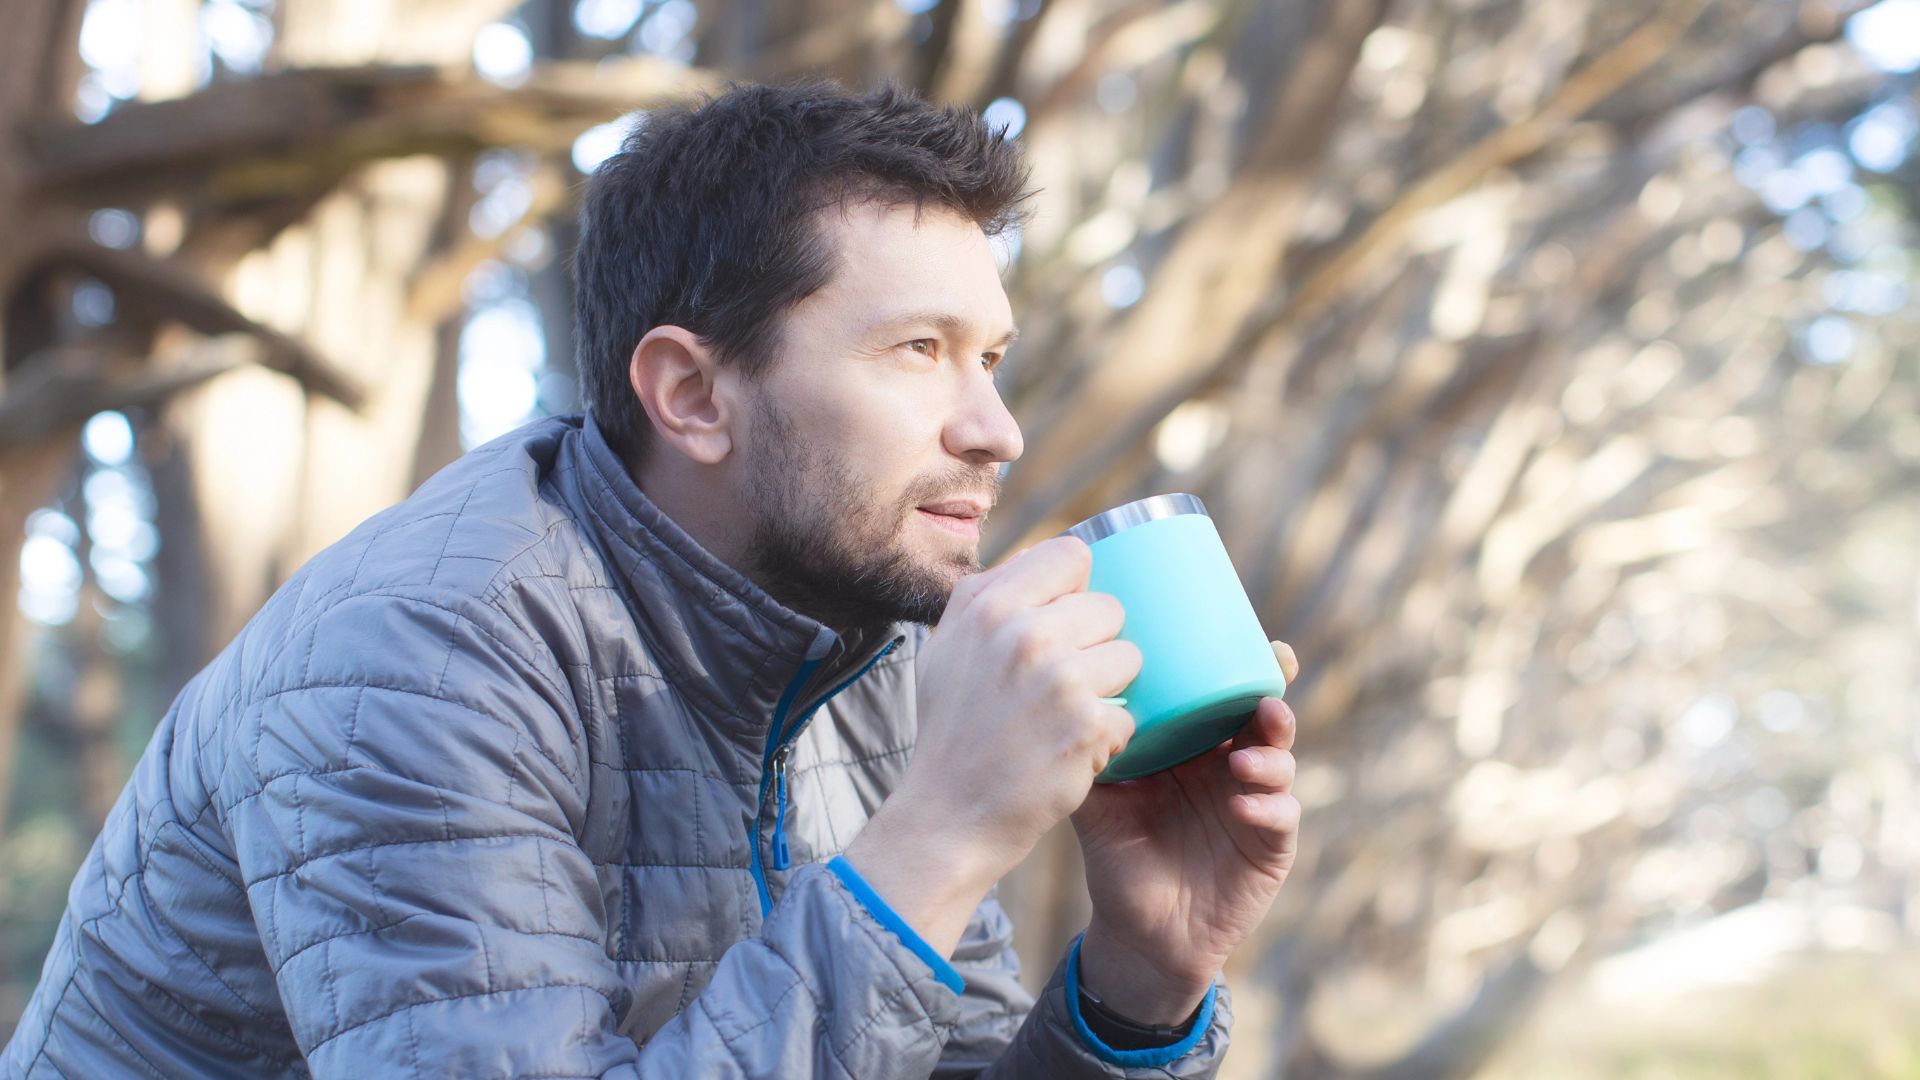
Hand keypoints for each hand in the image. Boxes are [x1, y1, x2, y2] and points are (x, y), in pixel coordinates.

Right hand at [843, 536, 1141, 957]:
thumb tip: (1034, 562)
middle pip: (1110, 608)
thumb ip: (985, 600)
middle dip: (1097, 644)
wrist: (948, 817)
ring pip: (1131, 657)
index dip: (1076, 588)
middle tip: (1066, 684)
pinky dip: (1111, 737)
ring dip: (1112, 689)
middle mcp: (1023, 634)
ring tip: (1071, 717)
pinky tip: (1073, 752)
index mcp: (988, 606)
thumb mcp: (944, 650)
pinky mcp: (1087, 726)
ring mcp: (1059, 679)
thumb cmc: (951, 734)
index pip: (1071, 555)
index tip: (1066, 620)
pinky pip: (1132, 714)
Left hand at [1071, 641, 1301, 1022]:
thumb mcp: (1097, 801)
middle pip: (1264, 717)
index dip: (1245, 666)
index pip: (1225, 695)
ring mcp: (1256, 803)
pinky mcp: (1270, 845)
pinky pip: (1282, 817)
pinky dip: (1268, 807)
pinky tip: (1245, 805)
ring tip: (1242, 758)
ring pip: (1280, 762)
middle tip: (1267, 686)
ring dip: (1270, 754)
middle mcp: (1230, 765)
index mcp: (1195, 744)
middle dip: (1273, 695)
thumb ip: (1087, 757)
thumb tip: (1065, 704)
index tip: (1256, 643)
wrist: (1139, 932)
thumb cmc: (1118, 855)